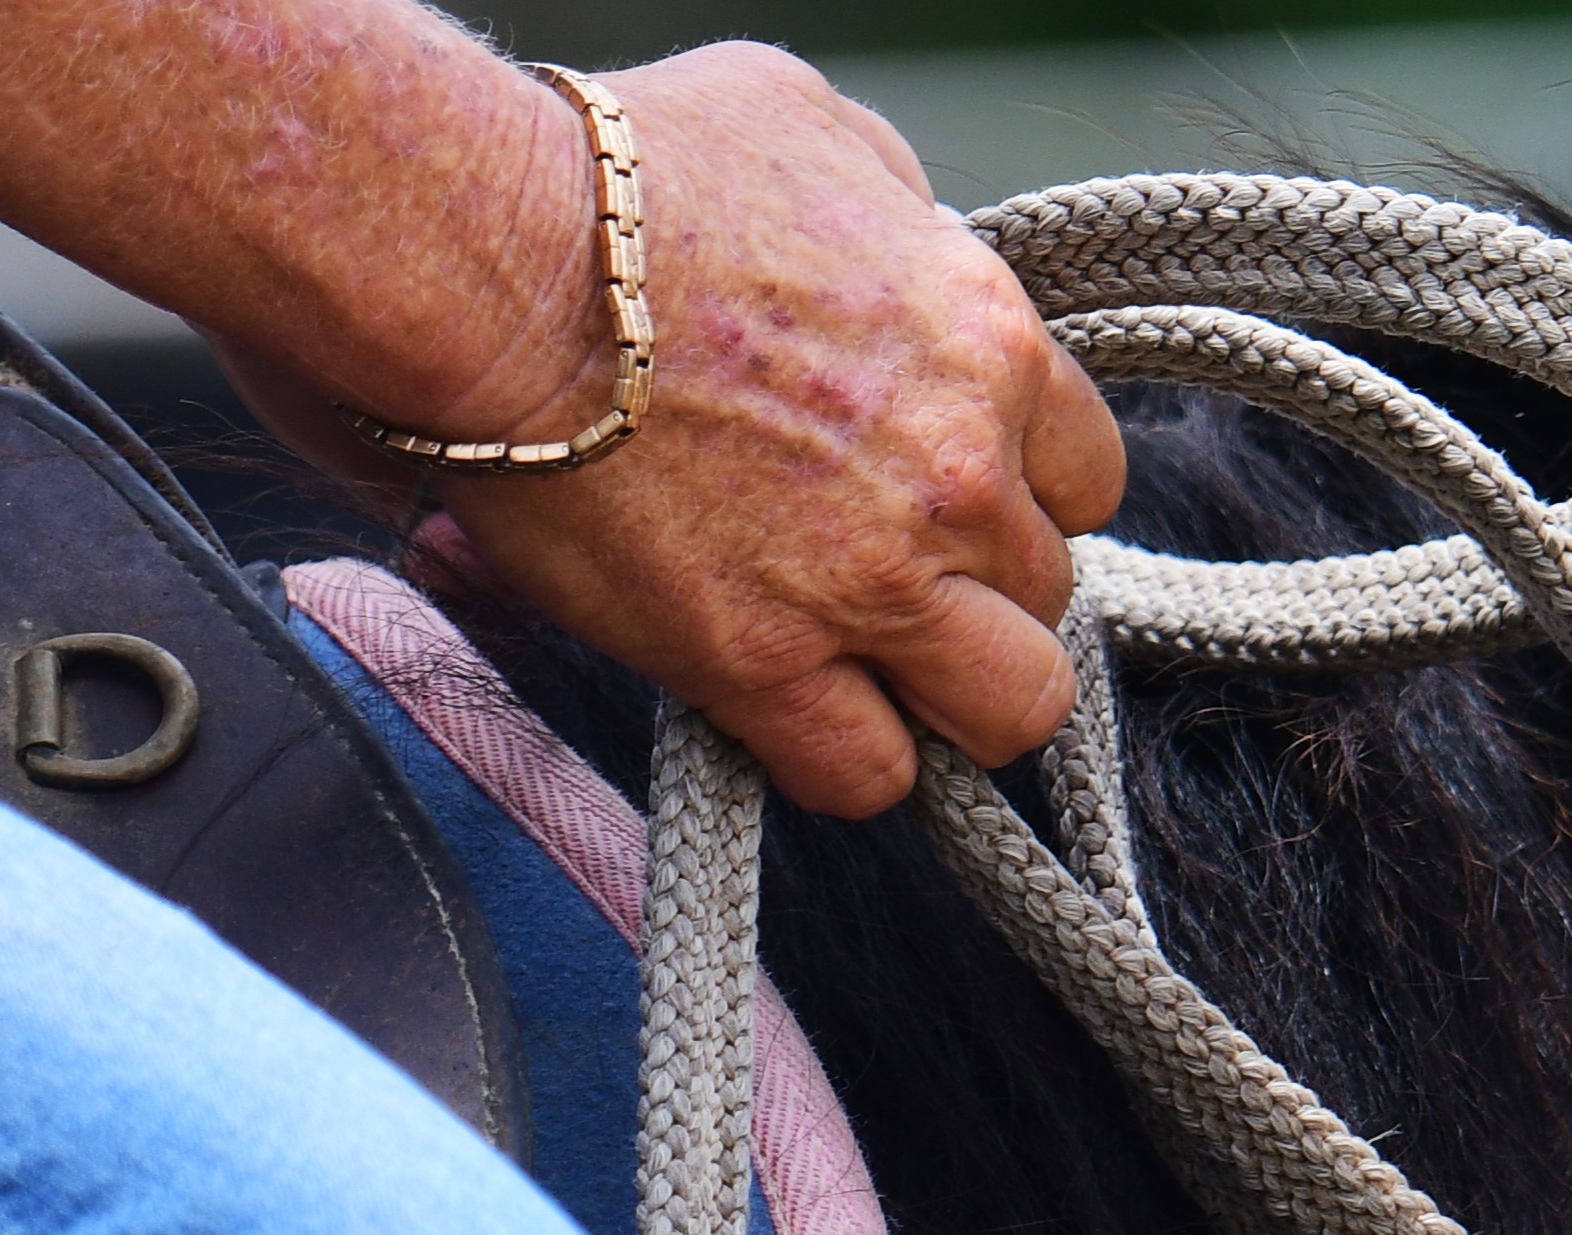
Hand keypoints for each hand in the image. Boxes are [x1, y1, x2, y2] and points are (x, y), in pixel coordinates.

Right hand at [221, 42, 1127, 818]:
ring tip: (873, 667)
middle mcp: (963, 473)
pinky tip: (792, 710)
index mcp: (989, 340)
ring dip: (949, 700)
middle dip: (978, 590)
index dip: (1023, 496)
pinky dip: (844, 760)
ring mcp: (876, 581)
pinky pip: (869, 776)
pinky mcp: (767, 664)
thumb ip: (898, 205)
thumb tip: (912, 237)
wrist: (485, 252)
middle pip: (1047, 594)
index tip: (955, 497)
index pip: (1086, 476)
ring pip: (1007, 711)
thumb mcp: (808, 122)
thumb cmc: (621, 171)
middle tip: (889, 571)